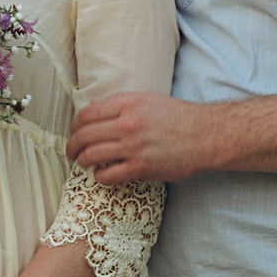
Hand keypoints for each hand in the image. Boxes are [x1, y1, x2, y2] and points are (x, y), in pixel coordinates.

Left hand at [66, 91, 230, 183]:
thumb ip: (122, 105)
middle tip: (70, 152)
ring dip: (82, 161)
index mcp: (128, 103)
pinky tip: (101, 174)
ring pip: (91, 155)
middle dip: (72, 146)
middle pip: (84, 135)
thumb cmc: (179, 118)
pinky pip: (107, 175)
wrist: (206, 136)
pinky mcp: (140, 167)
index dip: (74, 125)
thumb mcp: (148, 100)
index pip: (87, 114)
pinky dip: (99, 176)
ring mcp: (133, 146)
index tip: (73, 132)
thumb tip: (96, 114)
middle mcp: (128, 123)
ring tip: (82, 163)